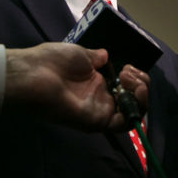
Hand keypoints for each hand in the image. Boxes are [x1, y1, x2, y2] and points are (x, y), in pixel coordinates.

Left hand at [4, 43, 144, 131]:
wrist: (34, 74)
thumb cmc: (52, 61)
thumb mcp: (80, 54)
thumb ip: (96, 57)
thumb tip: (106, 56)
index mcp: (96, 83)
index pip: (125, 87)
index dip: (134, 76)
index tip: (127, 65)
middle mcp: (101, 99)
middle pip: (132, 100)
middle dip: (141, 84)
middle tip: (129, 71)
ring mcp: (100, 111)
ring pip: (132, 113)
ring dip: (142, 96)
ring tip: (134, 80)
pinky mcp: (98, 121)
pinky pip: (124, 124)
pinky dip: (136, 108)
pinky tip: (132, 88)